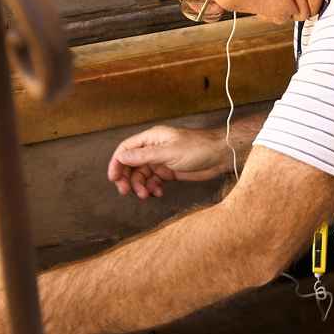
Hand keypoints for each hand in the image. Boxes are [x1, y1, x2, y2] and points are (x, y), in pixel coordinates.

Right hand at [106, 125, 229, 198]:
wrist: (220, 155)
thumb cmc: (198, 148)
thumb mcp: (168, 152)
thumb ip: (144, 156)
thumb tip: (122, 157)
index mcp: (151, 138)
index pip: (126, 149)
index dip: (117, 163)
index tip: (113, 178)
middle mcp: (154, 149)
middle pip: (131, 164)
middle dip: (127, 178)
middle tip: (126, 192)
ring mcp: (161, 160)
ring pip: (142, 175)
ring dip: (141, 186)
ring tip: (146, 195)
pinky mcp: (169, 171)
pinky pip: (154, 181)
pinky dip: (153, 188)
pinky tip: (158, 192)